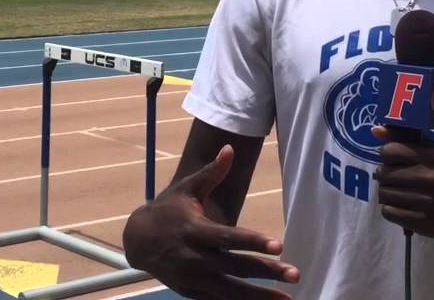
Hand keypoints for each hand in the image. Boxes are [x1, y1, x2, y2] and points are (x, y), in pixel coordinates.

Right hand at [122, 145, 300, 298]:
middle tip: (295, 274)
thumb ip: (211, 173)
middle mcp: (196, 258)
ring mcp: (194, 279)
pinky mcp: (193, 293)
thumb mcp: (186, 189)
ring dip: (260, 297)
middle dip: (267, 272)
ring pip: (231, 291)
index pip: (229, 238)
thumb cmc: (168, 210)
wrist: (138, 241)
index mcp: (195, 231)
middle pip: (236, 267)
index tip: (279, 245)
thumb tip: (229, 149)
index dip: (254, 242)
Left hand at [372, 125, 433, 238]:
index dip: (387, 156)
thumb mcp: (431, 152)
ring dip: (386, 193)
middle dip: (385, 176)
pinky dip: (390, 209)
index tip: (395, 161)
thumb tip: (376, 131)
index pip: (390, 151)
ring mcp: (427, 202)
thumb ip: (403, 139)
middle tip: (395, 179)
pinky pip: (388, 212)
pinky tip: (401, 206)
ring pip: (384, 194)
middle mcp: (431, 178)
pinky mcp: (421, 222)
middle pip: (384, 173)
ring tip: (398, 193)